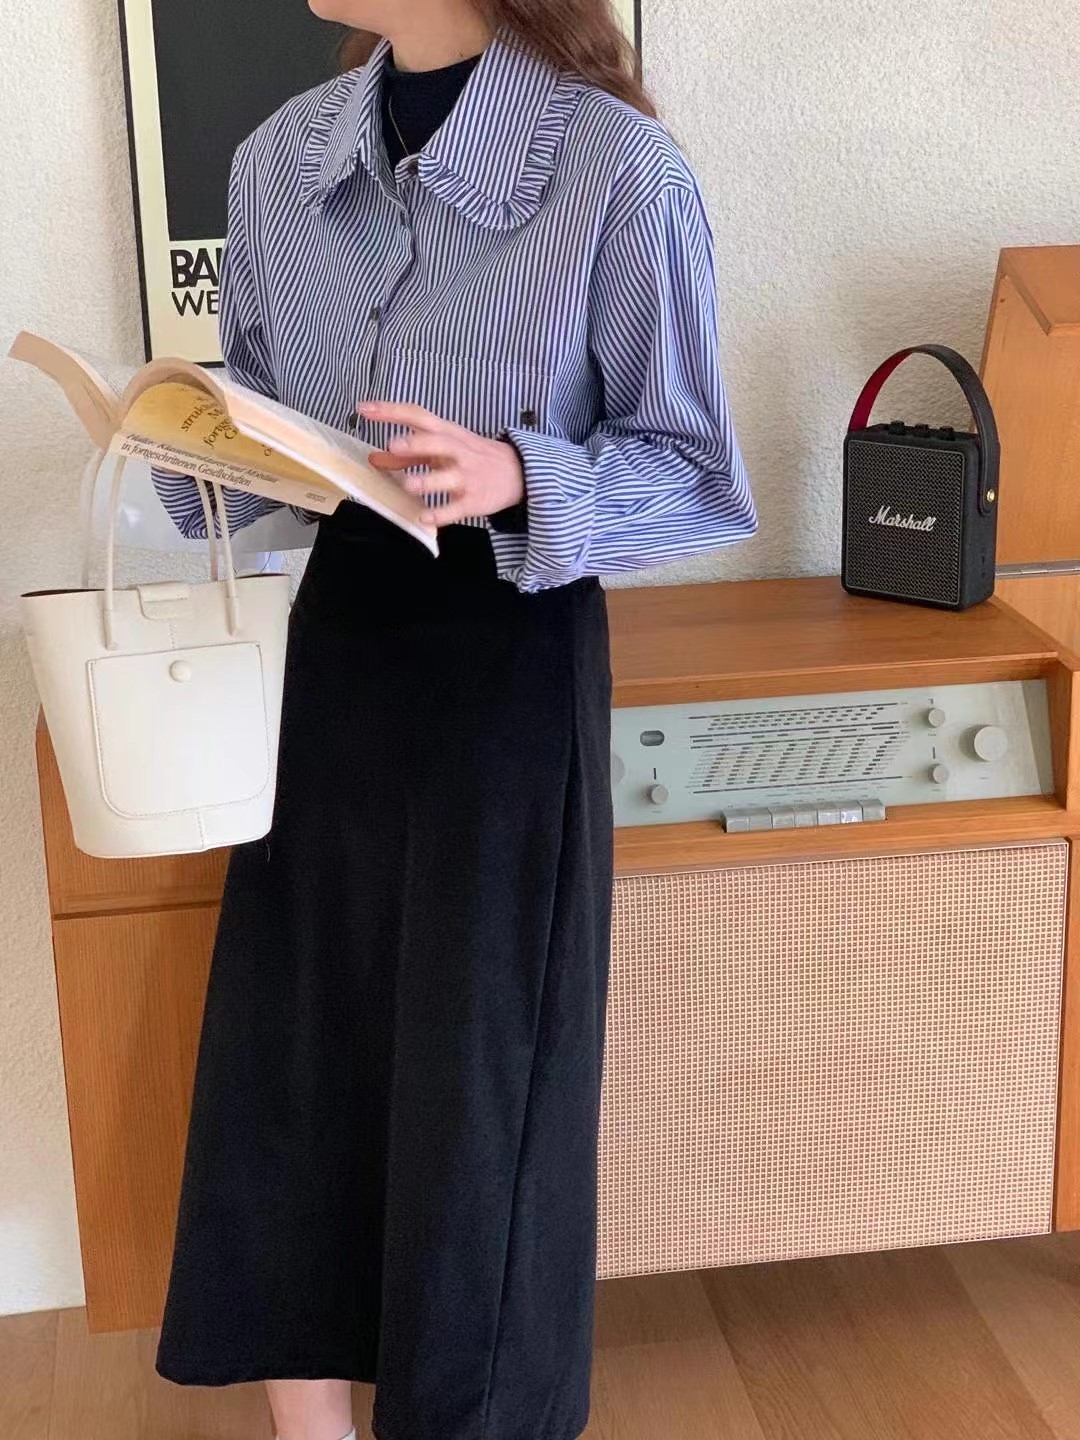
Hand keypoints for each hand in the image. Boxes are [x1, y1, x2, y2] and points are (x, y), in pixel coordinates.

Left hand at [358, 400, 524, 525]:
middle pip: (439, 442)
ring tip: (409, 485)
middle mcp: (458, 452)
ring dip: (428, 481)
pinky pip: (456, 508)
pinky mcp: (474, 501)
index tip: (365, 409)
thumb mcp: (442, 449)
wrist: (518, 473)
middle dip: (418, 443)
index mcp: (447, 434)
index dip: (392, 411)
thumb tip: (374, 458)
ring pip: (448, 477)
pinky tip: (424, 518)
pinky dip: (440, 514)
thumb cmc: (471, 457)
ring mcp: (467, 477)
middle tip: (394, 445)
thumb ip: (407, 455)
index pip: (419, 416)